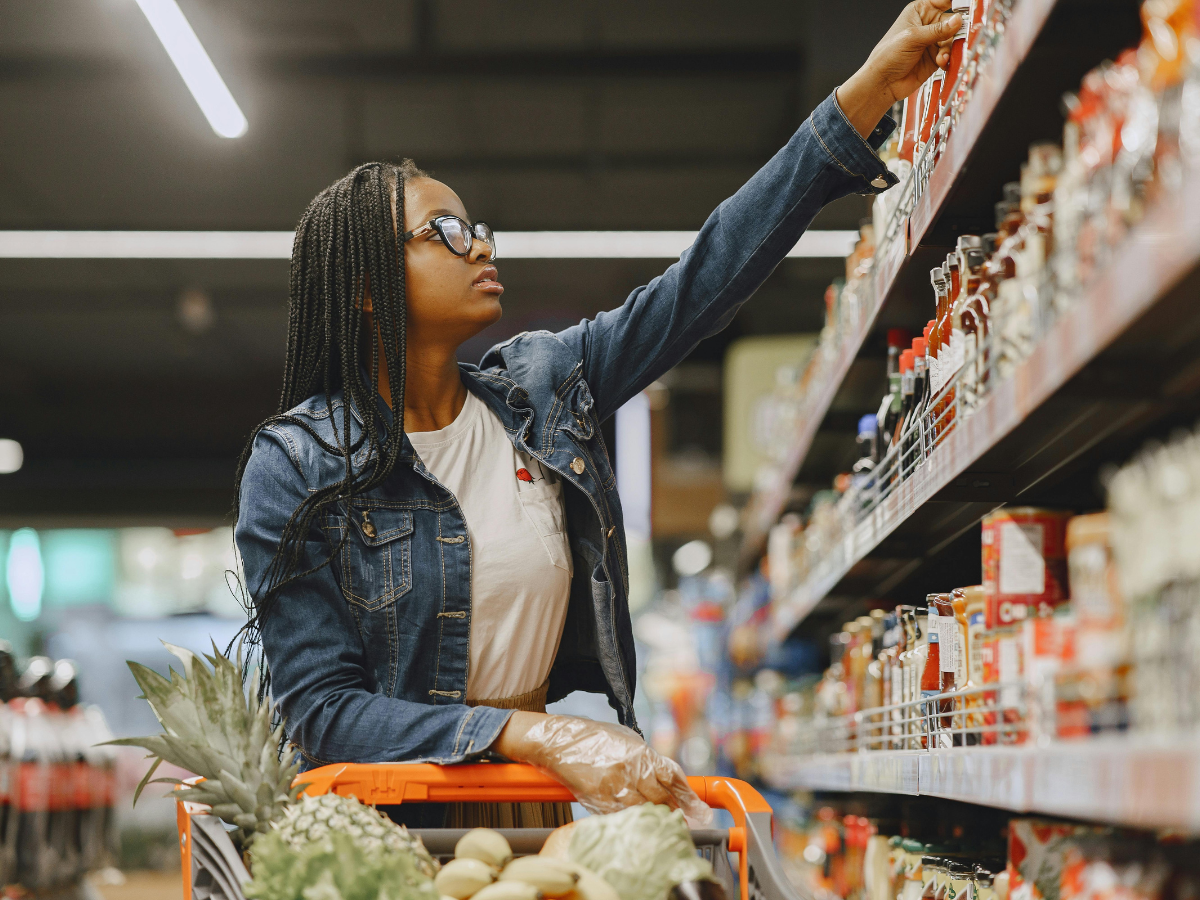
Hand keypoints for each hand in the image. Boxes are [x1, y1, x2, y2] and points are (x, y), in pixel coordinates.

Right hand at [494, 712, 712, 824]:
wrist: (560, 742)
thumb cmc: (594, 738)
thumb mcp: (626, 740)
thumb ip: (647, 758)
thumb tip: (667, 777)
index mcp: (640, 751)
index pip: (672, 776)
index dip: (687, 795)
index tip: (699, 808)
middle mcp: (630, 769)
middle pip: (661, 797)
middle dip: (674, 810)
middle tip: (684, 820)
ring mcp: (614, 786)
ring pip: (643, 810)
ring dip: (655, 817)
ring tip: (664, 823)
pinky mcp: (598, 799)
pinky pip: (622, 815)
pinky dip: (632, 819)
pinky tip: (638, 822)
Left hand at [837, 0, 962, 138]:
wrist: (883, 83)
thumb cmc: (887, 56)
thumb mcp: (912, 38)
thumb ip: (937, 30)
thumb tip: (957, 20)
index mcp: (920, 11)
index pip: (944, 1)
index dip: (957, 3)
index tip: (966, 9)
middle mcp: (928, 25)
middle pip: (953, 21)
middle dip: (955, 31)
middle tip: (954, 38)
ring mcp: (933, 41)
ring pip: (953, 39)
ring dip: (949, 48)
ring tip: (941, 56)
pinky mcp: (936, 57)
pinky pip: (950, 54)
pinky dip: (948, 58)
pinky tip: (941, 62)